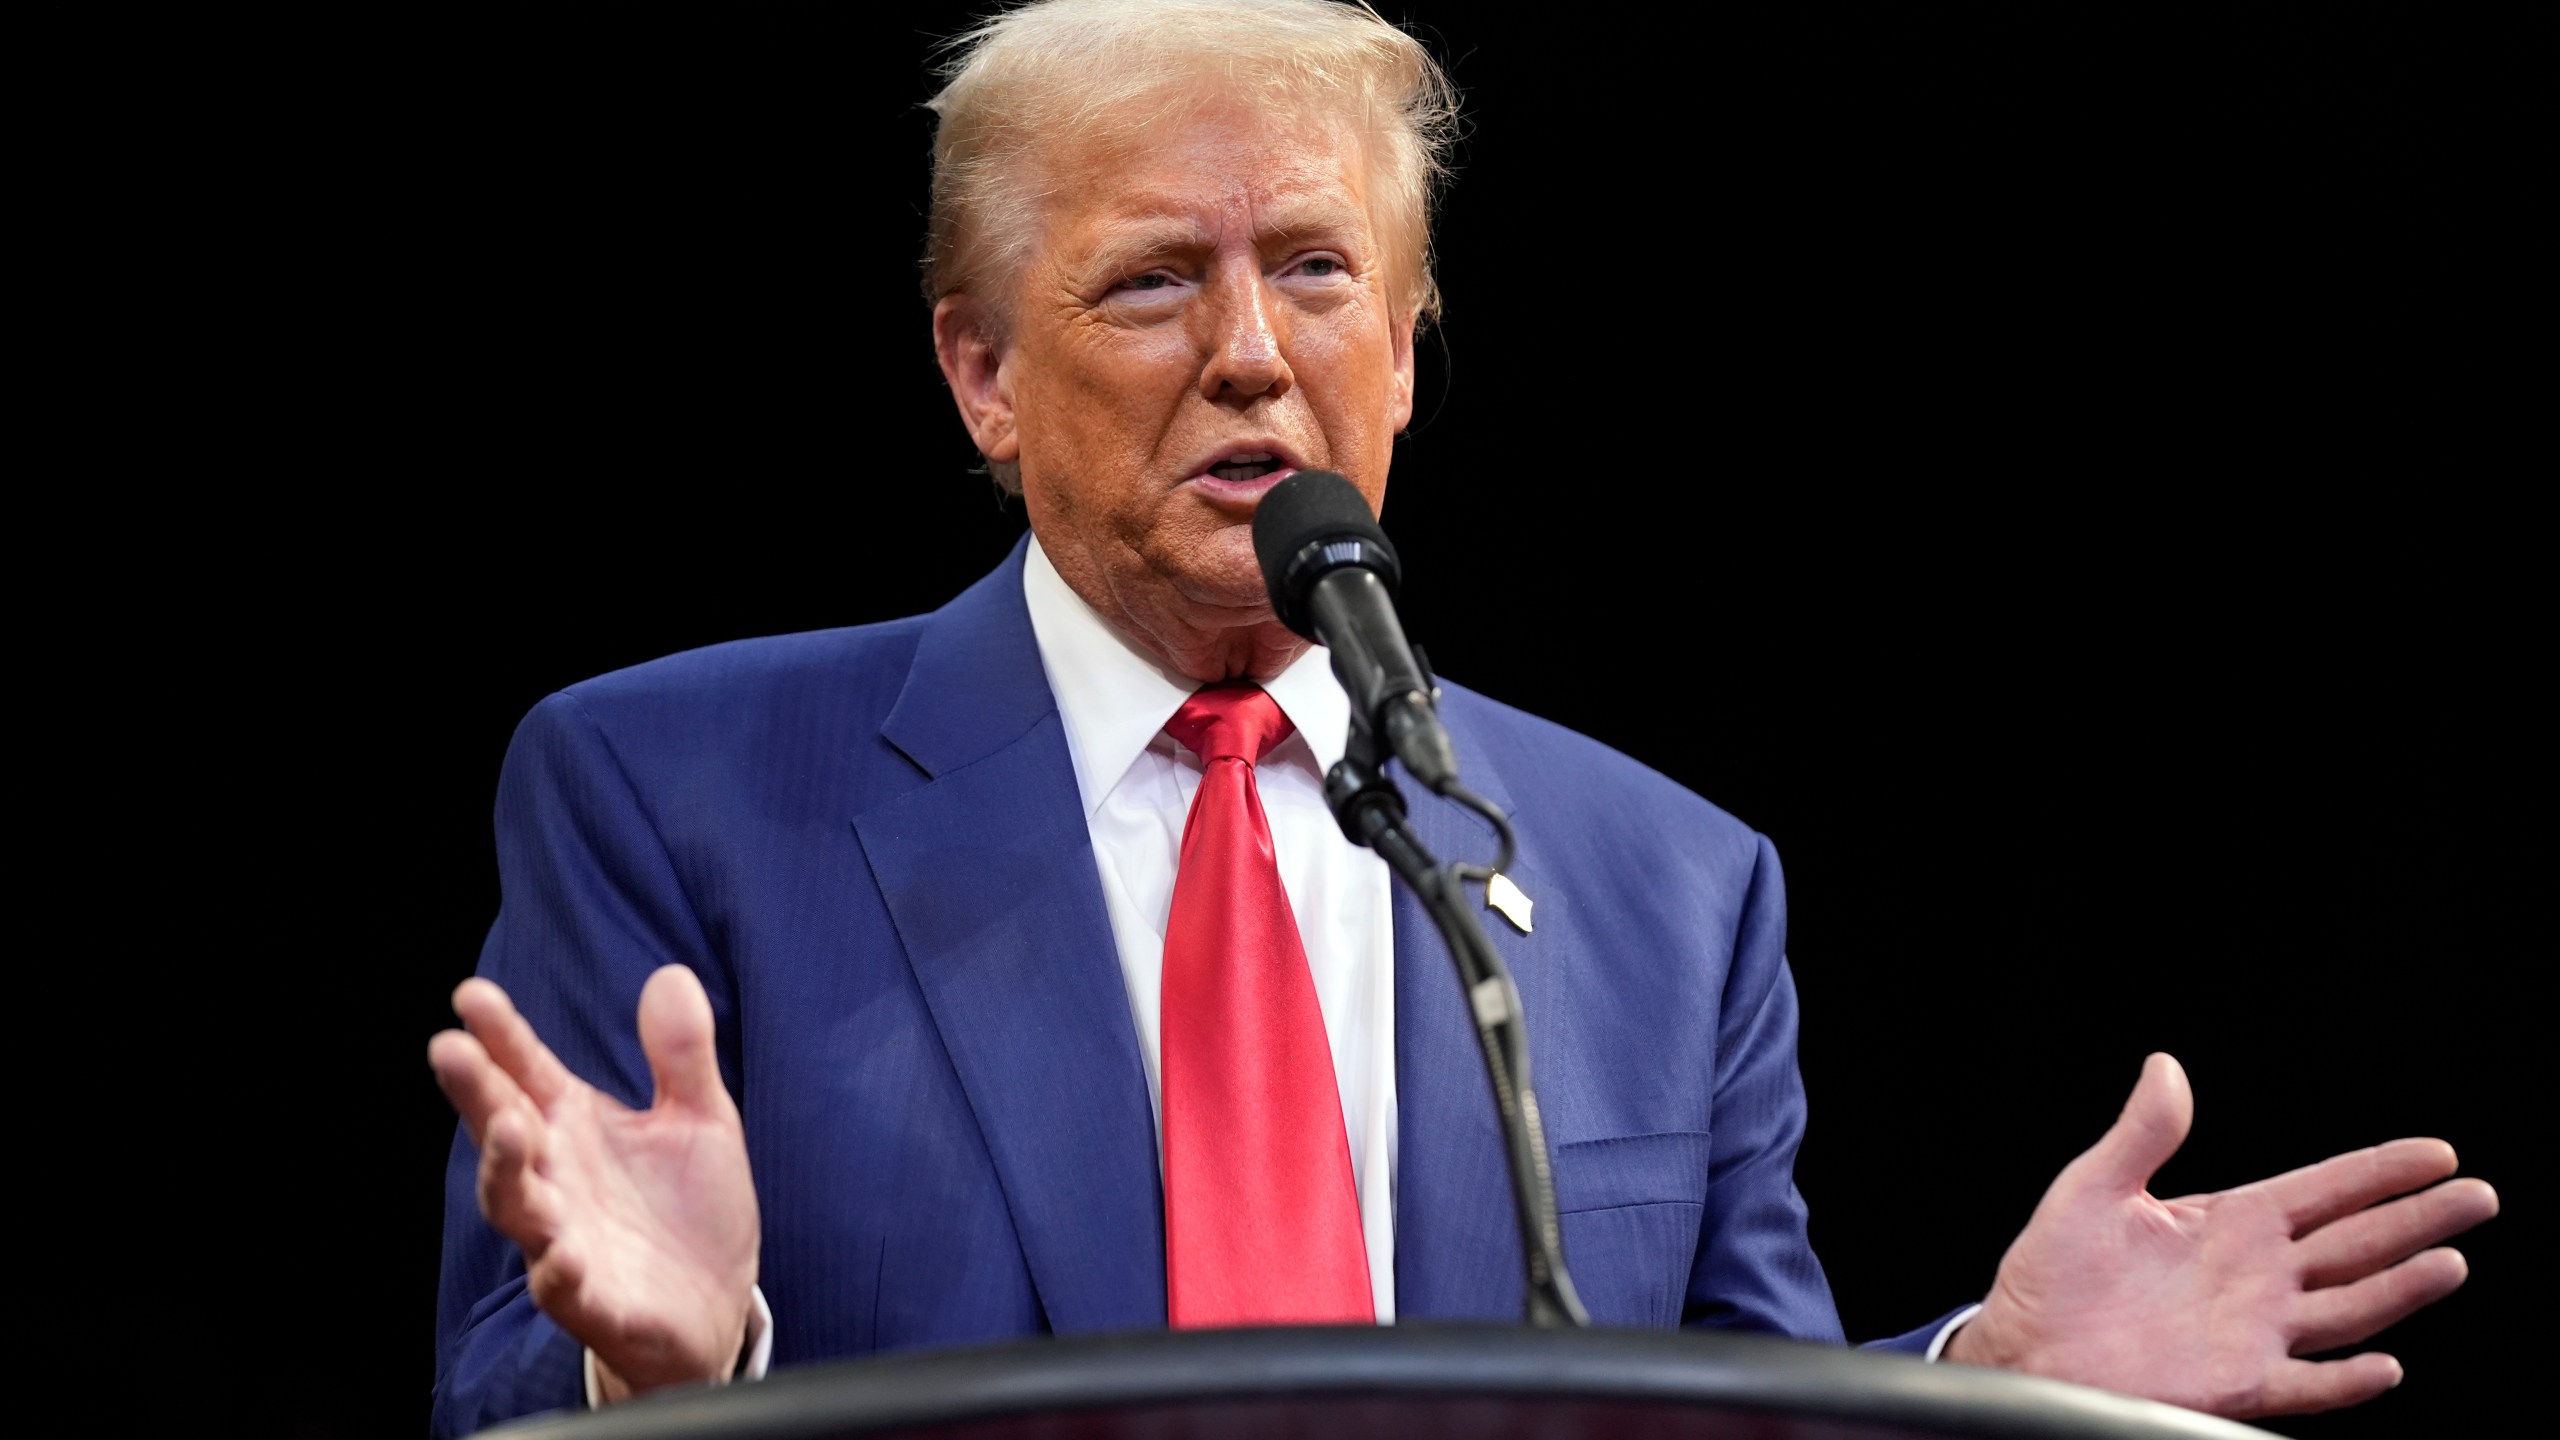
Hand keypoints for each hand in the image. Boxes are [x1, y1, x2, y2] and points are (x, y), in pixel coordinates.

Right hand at [429, 966, 759, 1400]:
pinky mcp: (595, 1301)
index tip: (471, 994)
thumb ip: (681, 1054)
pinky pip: (564, 1288)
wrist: (714, 1306)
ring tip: (510, 1128)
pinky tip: (563, 1254)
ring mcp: (566, 1240)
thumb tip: (671, 974)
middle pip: (503, 1131)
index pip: (527, 1072)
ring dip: (506, 1170)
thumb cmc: (688, 1209)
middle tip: (450, 1048)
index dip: (501, 1035)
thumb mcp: (701, 1120)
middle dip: (476, 1093)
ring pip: (517, 1207)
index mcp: (575, 1128)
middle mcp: (557, 1180)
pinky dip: (560, 1272)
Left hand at [1945, 1053, 2496, 1417]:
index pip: (2324, 1190)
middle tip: (2477, 1195)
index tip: (2437, 1153)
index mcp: (2231, 1222)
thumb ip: (2142, 1133)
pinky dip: (2345, 1379)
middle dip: (2417, 1219)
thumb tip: (2165, 1066)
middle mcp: (2257, 1275)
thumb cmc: (2053, 1272)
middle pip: (2356, 1243)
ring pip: (2348, 1307)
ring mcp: (2255, 1330)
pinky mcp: (2236, 1381)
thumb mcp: (2092, 1187)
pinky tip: (2384, 1364)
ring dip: (2400, 1289)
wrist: (2025, 1344)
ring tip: (2450, 1261)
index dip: (2380, 1172)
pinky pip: (2305, 1382)